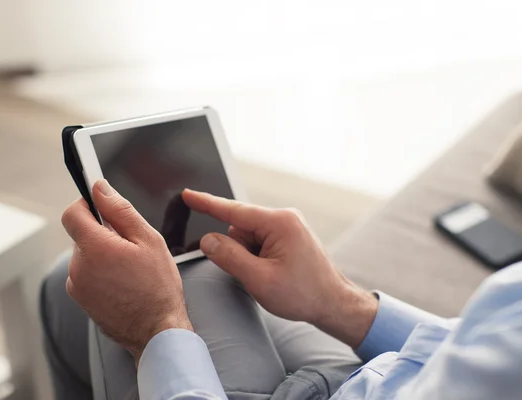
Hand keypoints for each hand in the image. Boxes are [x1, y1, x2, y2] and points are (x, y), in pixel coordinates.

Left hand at [62, 180, 192, 363]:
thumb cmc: (158, 288)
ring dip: (103, 254)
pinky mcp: (80, 299)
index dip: (86, 204)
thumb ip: (120, 211)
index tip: (101, 206)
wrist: (156, 331)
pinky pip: (86, 274)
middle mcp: (78, 267)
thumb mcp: (148, 240)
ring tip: (129, 269)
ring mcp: (77, 285)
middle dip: (103, 233)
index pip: (72, 212)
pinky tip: (123, 282)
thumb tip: (100, 189)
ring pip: (86, 255)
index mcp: (95, 248)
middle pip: (82, 234)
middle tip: (131, 246)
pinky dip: (101, 272)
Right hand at [182, 189, 377, 347]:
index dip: (206, 203)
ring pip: (247, 237)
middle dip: (239, 251)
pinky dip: (258, 258)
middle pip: (239, 228)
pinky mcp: (288, 236)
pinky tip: (273, 273)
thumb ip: (229, 257)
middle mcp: (284, 218)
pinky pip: (259, 242)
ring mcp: (288, 226)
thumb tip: (207, 240)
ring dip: (249, 257)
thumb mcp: (260, 280)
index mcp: (279, 223)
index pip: (233, 210)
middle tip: (258, 275)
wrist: (334, 304)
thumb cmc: (304, 294)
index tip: (187, 194)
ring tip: (271, 276)